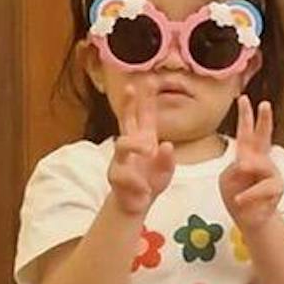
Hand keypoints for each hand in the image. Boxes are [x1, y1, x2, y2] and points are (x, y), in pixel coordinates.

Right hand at [107, 77, 175, 217]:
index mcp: (144, 139)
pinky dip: (139, 183)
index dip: (145, 99)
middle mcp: (130, 145)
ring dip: (136, 145)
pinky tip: (146, 190)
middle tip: (130, 87)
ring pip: (122, 144)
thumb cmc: (151, 180)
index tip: (147, 80)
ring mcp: (120, 159)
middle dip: (127, 103)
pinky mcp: (115, 176)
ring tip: (149, 150)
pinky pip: (125, 175)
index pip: (144, 116)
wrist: (136, 203)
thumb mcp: (166, 170)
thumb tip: (166, 146)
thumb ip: (167, 159)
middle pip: (125, 119)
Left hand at [219, 93, 283, 232]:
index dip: (245, 116)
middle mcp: (262, 160)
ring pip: (262, 164)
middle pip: (264, 137)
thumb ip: (235, 168)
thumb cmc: (237, 195)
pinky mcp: (276, 188)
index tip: (242, 98)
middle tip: (265, 103)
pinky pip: (263, 187)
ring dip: (251, 165)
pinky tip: (239, 200)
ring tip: (242, 166)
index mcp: (247, 154)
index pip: (245, 132)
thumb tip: (247, 163)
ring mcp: (272, 173)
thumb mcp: (227, 179)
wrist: (250, 219)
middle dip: (264, 120)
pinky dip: (249, 194)